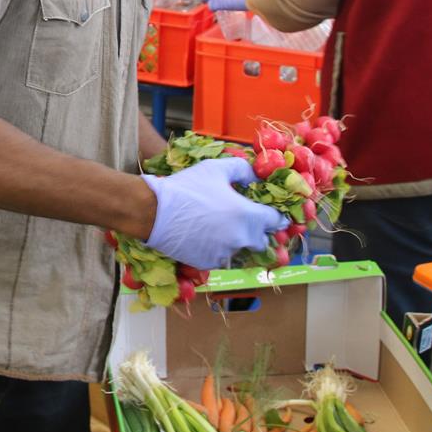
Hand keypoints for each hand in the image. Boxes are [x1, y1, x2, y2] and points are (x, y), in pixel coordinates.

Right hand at [141, 158, 289, 268]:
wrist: (154, 212)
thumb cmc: (187, 187)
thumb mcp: (216, 169)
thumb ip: (242, 170)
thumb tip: (256, 177)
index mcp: (247, 215)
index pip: (276, 221)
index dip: (277, 216)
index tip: (274, 215)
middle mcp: (240, 238)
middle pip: (261, 241)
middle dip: (257, 232)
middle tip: (245, 221)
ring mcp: (225, 253)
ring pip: (241, 251)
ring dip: (237, 242)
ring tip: (222, 229)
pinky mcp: (209, 263)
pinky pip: (222, 258)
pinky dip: (219, 250)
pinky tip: (207, 238)